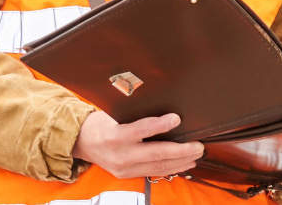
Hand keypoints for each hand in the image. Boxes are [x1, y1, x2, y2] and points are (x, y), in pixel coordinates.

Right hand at [71, 111, 203, 178]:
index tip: (177, 118)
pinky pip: (153, 172)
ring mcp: (124, 168)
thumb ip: (135, 113)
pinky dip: (171, 168)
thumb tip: (163, 105)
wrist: (82, 143)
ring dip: (180, 161)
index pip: (142, 129)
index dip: (161, 124)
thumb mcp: (114, 114)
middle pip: (156, 154)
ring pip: (158, 166)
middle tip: (198, 145)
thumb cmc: (101, 123)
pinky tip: (184, 163)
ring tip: (196, 154)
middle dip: (181, 151)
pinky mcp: (127, 175)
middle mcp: (121, 154)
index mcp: (116, 135)